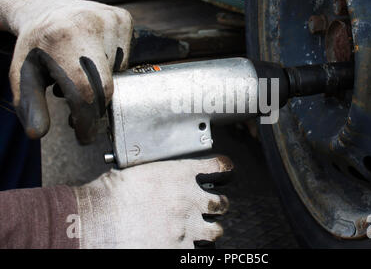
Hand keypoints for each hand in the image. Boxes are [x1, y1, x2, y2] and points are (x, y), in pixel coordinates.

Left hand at [0, 0, 132, 143]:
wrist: (49, 7)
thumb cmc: (37, 45)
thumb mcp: (23, 73)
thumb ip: (30, 104)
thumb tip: (38, 133)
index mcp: (62, 37)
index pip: (85, 90)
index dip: (87, 119)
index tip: (84, 136)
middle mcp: (91, 23)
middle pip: (105, 86)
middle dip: (94, 108)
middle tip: (80, 114)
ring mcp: (112, 20)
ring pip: (117, 75)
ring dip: (101, 85)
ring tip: (81, 74)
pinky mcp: (124, 19)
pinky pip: (125, 60)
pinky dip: (112, 68)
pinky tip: (94, 57)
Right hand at [73, 156, 232, 248]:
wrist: (94, 222)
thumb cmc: (109, 196)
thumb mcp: (137, 172)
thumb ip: (159, 174)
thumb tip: (161, 178)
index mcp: (180, 175)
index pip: (217, 168)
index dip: (224, 169)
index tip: (225, 171)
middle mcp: (189, 201)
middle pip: (221, 204)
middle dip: (217, 206)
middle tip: (210, 208)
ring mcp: (186, 228)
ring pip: (215, 231)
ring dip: (209, 230)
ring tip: (200, 231)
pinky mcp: (178, 251)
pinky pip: (197, 253)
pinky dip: (193, 250)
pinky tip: (185, 246)